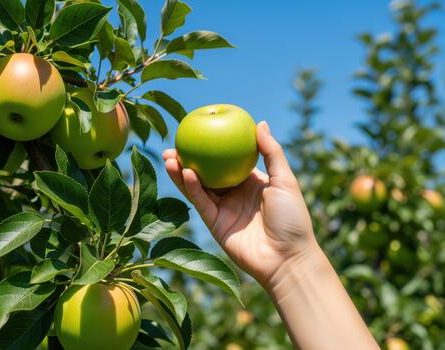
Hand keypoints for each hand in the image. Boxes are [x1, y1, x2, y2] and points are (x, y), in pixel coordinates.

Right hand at [163, 121, 317, 287]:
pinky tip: (186, 172)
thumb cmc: (292, 218)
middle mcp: (234, 193)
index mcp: (250, 181)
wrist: (287, 258)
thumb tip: (259, 123)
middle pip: (207, 172)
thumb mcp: (285, 181)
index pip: (227, 159)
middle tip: (175, 143)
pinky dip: (192, 187)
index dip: (213, 146)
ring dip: (182, 171)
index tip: (199, 130)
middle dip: (188, 158)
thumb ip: (271, 152)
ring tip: (169, 155)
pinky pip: (200, 202)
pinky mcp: (214, 224)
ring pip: (197, 186)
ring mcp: (223, 209)